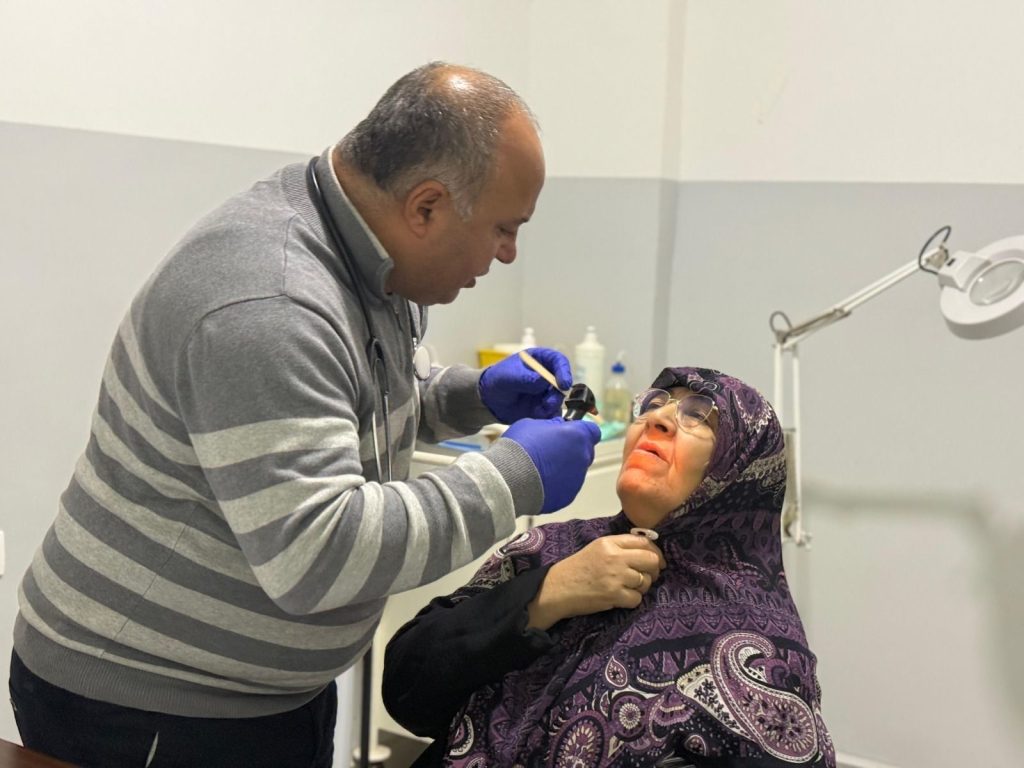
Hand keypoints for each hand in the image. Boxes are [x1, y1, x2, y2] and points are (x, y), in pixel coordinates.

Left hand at [479, 347, 571, 422]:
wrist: (489, 401)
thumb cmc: (497, 381)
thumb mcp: (508, 377)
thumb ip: (525, 378)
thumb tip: (543, 381)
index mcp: (539, 360)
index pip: (559, 360)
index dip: (564, 371)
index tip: (563, 384)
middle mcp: (547, 374)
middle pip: (563, 382)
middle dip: (557, 394)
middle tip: (547, 403)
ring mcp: (546, 391)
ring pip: (558, 399)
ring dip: (552, 406)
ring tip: (538, 411)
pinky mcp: (544, 406)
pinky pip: (553, 412)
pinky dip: (547, 415)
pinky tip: (536, 416)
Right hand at [502, 417, 600, 513]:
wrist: (510, 478)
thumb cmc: (520, 446)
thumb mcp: (533, 424)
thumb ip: (552, 425)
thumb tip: (558, 428)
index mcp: (578, 436)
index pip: (592, 431)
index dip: (580, 431)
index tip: (568, 433)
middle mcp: (583, 457)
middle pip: (585, 452)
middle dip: (572, 450)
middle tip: (551, 451)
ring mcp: (577, 479)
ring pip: (575, 471)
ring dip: (563, 468)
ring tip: (540, 469)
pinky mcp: (568, 496)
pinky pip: (565, 487)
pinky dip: (556, 484)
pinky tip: (538, 482)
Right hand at [526, 534, 666, 630]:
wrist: (558, 588)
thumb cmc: (578, 568)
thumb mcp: (597, 548)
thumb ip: (620, 546)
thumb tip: (648, 551)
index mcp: (610, 543)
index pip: (644, 542)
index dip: (655, 552)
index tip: (656, 561)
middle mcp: (615, 557)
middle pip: (651, 560)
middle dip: (654, 570)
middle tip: (648, 576)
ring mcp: (616, 577)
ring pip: (646, 581)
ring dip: (642, 587)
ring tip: (628, 588)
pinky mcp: (614, 595)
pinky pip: (637, 598)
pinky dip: (632, 600)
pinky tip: (621, 598)